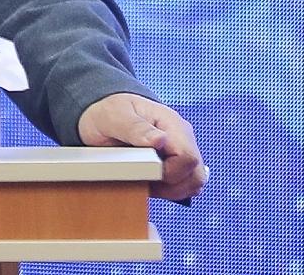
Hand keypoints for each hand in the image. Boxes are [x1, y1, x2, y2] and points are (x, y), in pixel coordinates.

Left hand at [77, 92, 207, 201]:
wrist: (107, 116)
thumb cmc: (111, 113)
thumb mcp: (114, 117)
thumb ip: (136, 128)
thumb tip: (160, 140)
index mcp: (171, 122)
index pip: (188, 157)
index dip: (169, 173)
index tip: (146, 173)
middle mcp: (182, 136)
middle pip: (196, 174)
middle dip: (171, 187)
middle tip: (146, 182)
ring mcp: (182, 149)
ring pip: (194, 182)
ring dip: (172, 191)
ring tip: (148, 183)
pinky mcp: (178, 162)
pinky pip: (186, 185)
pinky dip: (171, 191)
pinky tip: (153, 184)